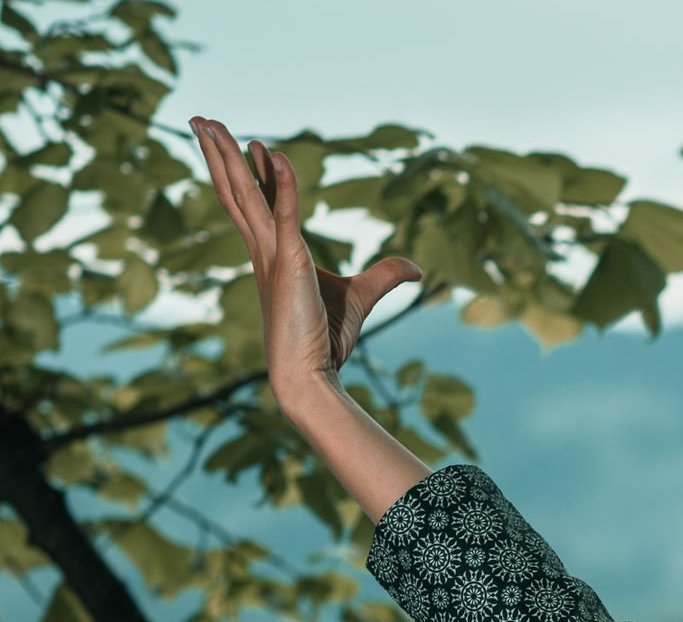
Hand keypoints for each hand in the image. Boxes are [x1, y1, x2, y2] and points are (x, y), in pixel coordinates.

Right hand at [188, 115, 424, 396]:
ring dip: (225, 155)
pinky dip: (283, 183)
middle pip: (235, 191)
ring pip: (243, 194)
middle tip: (200, 120)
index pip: (256, 204)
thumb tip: (416, 269)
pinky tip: (275, 153)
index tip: (247, 142)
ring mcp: (271, 255)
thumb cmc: (327, 341)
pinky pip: (285, 213)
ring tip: (207, 122)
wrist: (311, 375)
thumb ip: (386, 275)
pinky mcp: (290, 262)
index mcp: (272, 256)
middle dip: (217, 154)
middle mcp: (263, 251)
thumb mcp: (362, 298)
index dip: (249, 171)